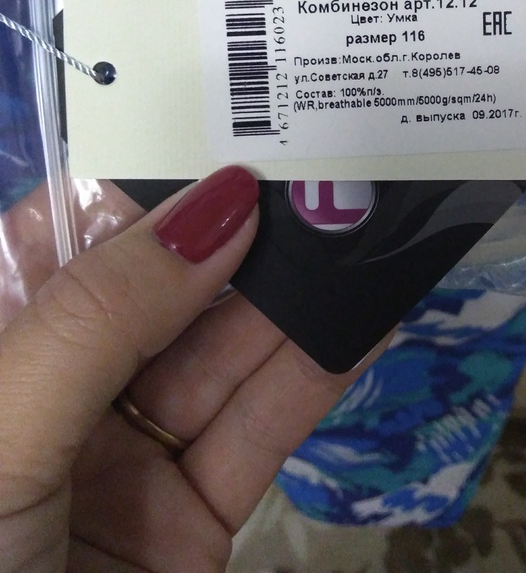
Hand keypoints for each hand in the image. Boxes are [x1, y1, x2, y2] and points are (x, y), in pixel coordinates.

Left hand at [0, 167, 387, 571]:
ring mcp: (131, 457)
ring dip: (293, 291)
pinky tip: (369, 314)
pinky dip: (319, 372)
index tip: (224, 124)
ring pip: (223, 352)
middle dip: (237, 228)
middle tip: (317, 162)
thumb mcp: (1, 427)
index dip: (142, 176)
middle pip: (161, 287)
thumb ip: (104, 314)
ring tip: (360, 218)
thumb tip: (222, 201)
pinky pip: (262, 430)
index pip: (66, 233)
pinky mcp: (196, 520)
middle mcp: (62, 390)